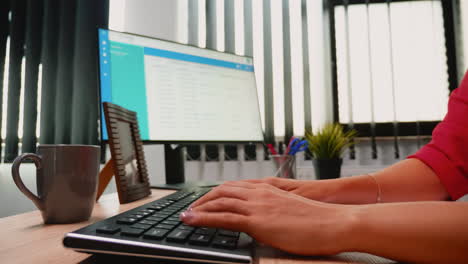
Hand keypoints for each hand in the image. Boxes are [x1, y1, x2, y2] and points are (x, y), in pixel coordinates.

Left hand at [181, 181, 354, 254]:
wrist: (336, 222)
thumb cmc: (320, 220)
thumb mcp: (292, 210)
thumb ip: (274, 211)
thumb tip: (264, 220)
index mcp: (268, 189)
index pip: (235, 187)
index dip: (217, 193)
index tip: (206, 200)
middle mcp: (260, 193)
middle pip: (223, 190)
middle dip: (204, 199)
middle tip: (192, 207)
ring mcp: (257, 205)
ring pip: (219, 201)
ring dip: (199, 207)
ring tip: (185, 215)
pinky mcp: (257, 221)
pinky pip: (223, 217)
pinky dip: (203, 218)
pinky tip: (192, 220)